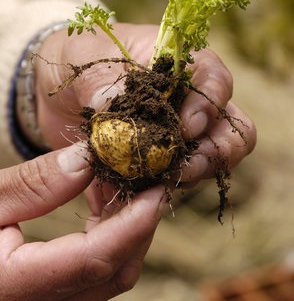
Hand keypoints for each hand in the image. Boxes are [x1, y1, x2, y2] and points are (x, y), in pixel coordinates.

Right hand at [0, 142, 165, 299]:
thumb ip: (34, 183)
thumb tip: (89, 158)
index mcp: (12, 288)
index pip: (93, 260)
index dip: (133, 223)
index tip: (157, 189)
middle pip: (113, 274)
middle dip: (138, 224)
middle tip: (143, 179)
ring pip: (109, 276)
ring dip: (126, 228)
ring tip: (116, 182)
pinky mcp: (49, 294)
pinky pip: (95, 272)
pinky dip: (109, 235)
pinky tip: (101, 201)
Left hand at [35, 22, 255, 183]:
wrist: (59, 90)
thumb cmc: (80, 57)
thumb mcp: (83, 54)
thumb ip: (99, 78)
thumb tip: (109, 106)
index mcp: (181, 65)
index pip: (216, 82)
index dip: (209, 105)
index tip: (185, 127)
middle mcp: (189, 102)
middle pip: (231, 130)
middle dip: (215, 152)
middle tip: (183, 167)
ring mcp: (177, 135)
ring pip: (208, 161)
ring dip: (188, 176)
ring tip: (153, 183)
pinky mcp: (157, 161)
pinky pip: (170, 182)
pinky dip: (153, 191)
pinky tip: (124, 194)